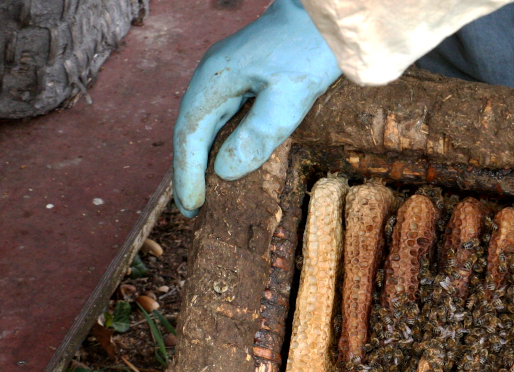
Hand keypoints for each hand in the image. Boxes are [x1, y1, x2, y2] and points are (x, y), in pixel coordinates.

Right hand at [173, 0, 340, 216]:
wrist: (325, 18)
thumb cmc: (309, 51)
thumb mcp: (289, 97)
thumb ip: (257, 134)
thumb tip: (223, 172)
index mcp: (214, 81)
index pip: (190, 136)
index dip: (188, 174)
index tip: (192, 206)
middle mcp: (213, 77)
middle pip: (192, 131)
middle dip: (190, 171)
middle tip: (192, 210)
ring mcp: (229, 76)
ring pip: (207, 125)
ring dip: (202, 159)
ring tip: (204, 193)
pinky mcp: (246, 78)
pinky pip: (224, 118)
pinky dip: (220, 143)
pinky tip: (227, 161)